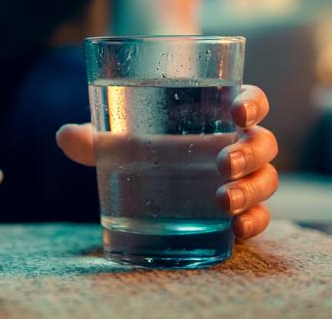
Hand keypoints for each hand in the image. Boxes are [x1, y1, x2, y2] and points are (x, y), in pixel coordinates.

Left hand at [55, 84, 277, 239]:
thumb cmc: (142, 138)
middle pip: (264, 144)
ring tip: (224, 202)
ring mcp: (243, 177)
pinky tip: (237, 231)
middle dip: (249, 155)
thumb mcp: (119, 137)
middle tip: (221, 164)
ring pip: (267, 180)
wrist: (154, 165)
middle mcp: (240, 142)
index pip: (252, 101)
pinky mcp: (240, 208)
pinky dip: (254, 222)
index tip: (237, 114)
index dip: (253, 105)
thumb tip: (64, 137)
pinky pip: (261, 215)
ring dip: (252, 191)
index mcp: (221, 111)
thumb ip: (94, 138)